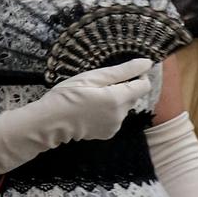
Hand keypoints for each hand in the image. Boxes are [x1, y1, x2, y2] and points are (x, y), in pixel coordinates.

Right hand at [31, 58, 153, 147]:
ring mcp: (115, 126)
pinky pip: (115, 118)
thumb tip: (147, 63)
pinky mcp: (108, 133)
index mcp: (118, 98)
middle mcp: (121, 114)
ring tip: (93, 98)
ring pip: (124, 107)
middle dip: (123, 88)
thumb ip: (123, 71)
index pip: (144, 85)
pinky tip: (92, 110)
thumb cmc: (67, 95)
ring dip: (115, 100)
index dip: (138, 76)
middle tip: (100, 85)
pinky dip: (108, 112)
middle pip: (133, 96)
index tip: (124, 72)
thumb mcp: (93, 77)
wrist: (50, 122)